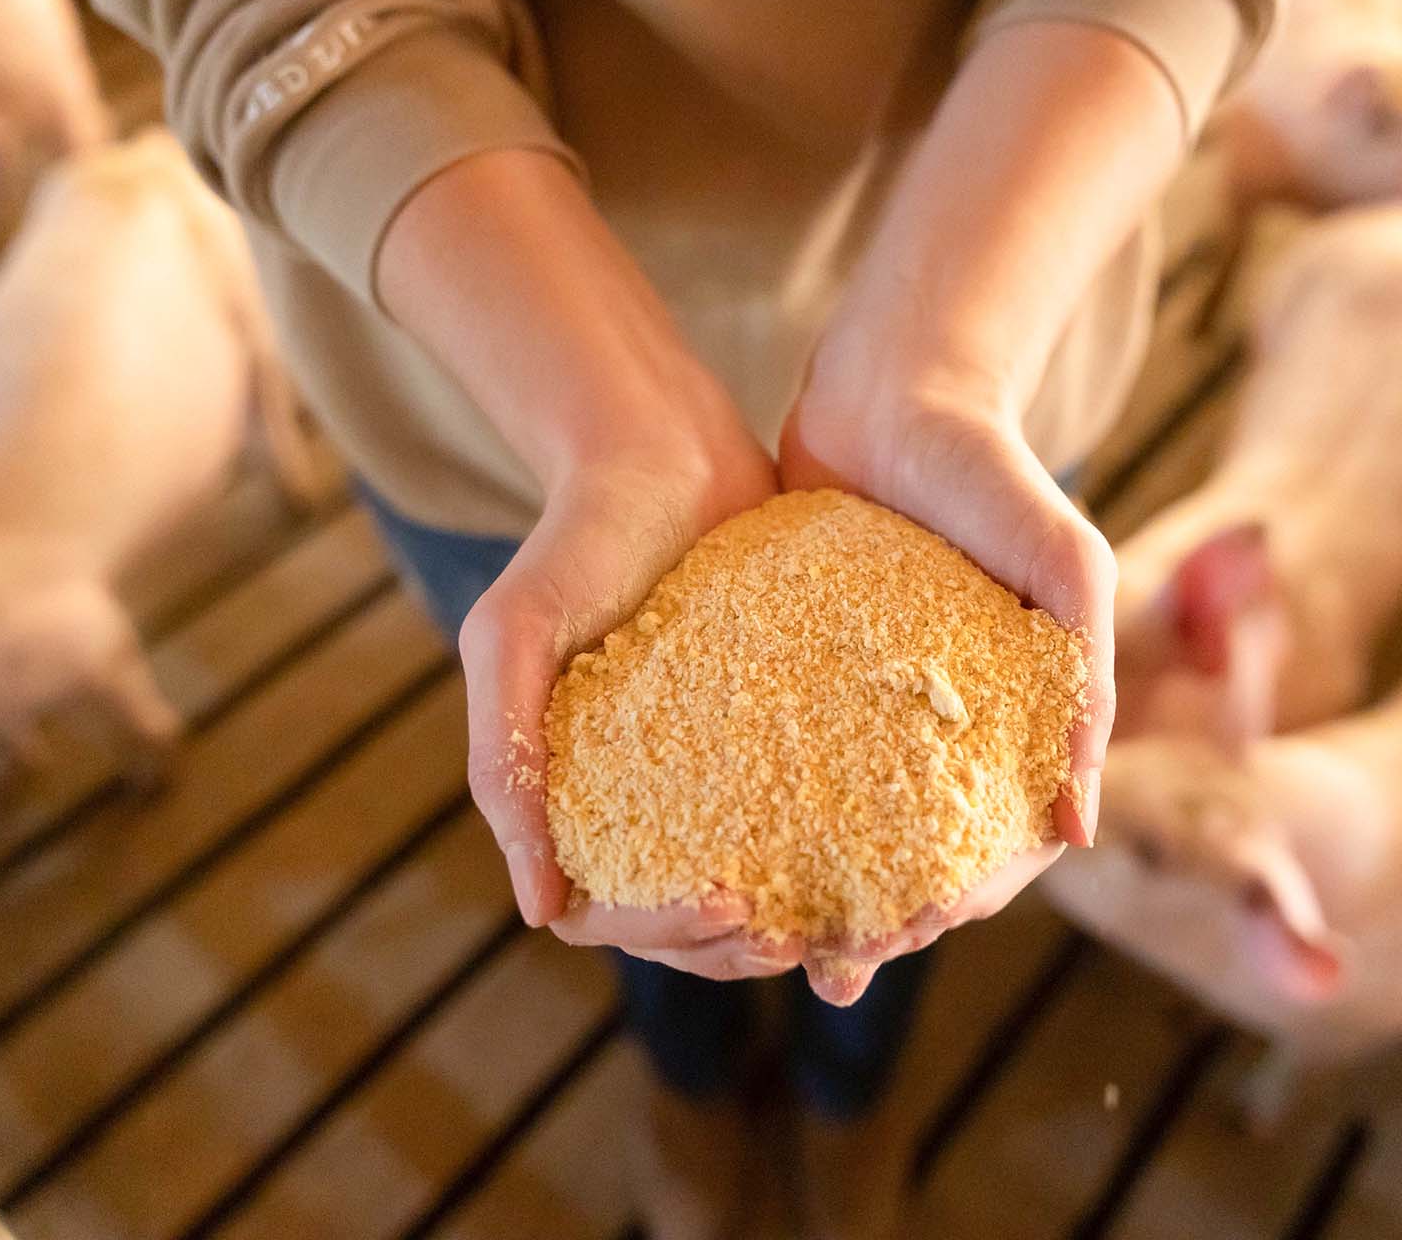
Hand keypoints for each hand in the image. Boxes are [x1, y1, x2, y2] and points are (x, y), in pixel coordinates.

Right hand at [379, 149, 798, 976]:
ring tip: (863, 921)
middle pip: (688, 927)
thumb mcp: (514, 635)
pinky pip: (806, 818)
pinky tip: (898, 854)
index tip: (735, 908)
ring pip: (754, 887)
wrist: (663, 452)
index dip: (668, 935)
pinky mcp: (773, 739)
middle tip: (810, 939)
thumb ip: (504, 755)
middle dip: (744, 949)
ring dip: (799, 923)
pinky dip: (840, 854)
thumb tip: (539, 909)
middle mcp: (641, 804)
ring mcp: (708, 778)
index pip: (609, 917)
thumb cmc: (574, 539)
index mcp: (570, 800)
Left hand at [778, 355, 1119, 1003]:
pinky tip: (712, 841)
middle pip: (916, 852)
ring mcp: (871, 701)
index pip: (999, 845)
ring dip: (813, 883)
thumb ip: (1083, 686)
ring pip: (844, 819)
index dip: (959, 904)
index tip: (905, 938)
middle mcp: (944, 725)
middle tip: (824, 966)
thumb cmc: (996, 470)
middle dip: (878, 920)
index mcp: (1016, 720)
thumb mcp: (1065, 564)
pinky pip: (782, 750)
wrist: (901, 385)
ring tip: (760, 931)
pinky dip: (760, 804)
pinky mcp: (806, 667)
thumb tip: (1077, 830)